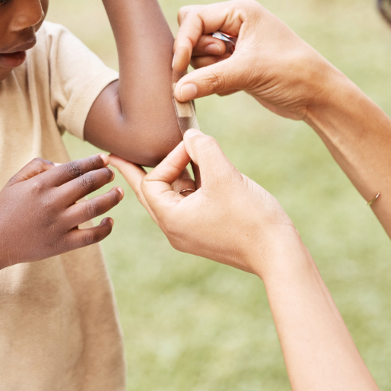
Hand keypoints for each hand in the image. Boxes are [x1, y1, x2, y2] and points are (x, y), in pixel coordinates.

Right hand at [0, 154, 122, 268]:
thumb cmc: (6, 208)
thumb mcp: (15, 181)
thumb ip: (38, 166)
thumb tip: (63, 163)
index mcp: (41, 184)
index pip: (74, 167)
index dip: (93, 161)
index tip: (105, 158)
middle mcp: (51, 202)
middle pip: (87, 184)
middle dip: (105, 175)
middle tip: (112, 173)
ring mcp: (58, 224)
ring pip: (93, 207)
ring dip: (111, 198)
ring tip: (119, 192)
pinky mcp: (61, 244)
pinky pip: (90, 236)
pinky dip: (104, 229)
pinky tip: (110, 221)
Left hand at [110, 130, 295, 277]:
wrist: (279, 254)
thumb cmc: (251, 218)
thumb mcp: (224, 175)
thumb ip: (202, 148)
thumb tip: (189, 136)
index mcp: (171, 219)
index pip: (152, 181)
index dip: (169, 159)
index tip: (193, 148)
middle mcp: (175, 229)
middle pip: (149, 192)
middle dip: (135, 171)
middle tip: (112, 157)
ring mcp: (190, 232)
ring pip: (172, 196)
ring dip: (175, 173)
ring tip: (172, 155)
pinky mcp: (206, 231)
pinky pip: (188, 203)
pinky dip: (191, 184)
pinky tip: (202, 170)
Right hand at [171, 0, 339, 120]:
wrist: (317, 96)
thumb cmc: (291, 73)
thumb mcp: (248, 73)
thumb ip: (209, 79)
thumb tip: (177, 91)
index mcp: (239, 11)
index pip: (193, 17)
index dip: (184, 42)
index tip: (179, 67)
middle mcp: (235, 23)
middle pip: (192, 32)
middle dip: (196, 53)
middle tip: (220, 62)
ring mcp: (235, 44)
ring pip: (198, 54)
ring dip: (207, 69)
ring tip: (234, 77)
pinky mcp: (235, 64)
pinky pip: (208, 70)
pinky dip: (214, 81)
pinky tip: (238, 86)